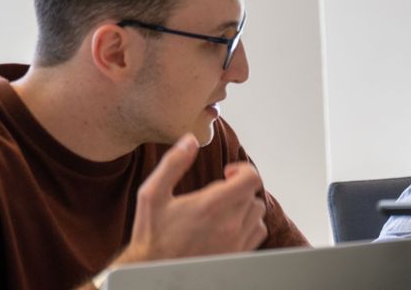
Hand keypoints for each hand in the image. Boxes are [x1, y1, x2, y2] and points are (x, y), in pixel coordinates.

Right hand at [114, 134, 269, 263]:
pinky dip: (249, 224)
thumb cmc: (152, 235)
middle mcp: (229, 225)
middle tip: (216, 193)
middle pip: (252, 194)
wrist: (153, 271)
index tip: (226, 173)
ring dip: (244, 206)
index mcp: (211, 205)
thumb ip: (173, 164)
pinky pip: (258, 232)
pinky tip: (229, 225)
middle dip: (237, 188)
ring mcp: (236, 242)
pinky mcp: (238, 255)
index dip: (241, 170)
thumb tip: (190, 140)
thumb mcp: (152, 194)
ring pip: (257, 213)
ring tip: (222, 209)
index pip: (251, 178)